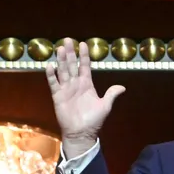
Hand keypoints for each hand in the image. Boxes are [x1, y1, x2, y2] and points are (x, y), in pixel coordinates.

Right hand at [45, 39, 125, 157]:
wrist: (81, 133)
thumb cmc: (93, 120)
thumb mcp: (105, 106)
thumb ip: (111, 94)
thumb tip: (122, 87)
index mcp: (87, 84)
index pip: (85, 66)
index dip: (84, 55)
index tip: (83, 44)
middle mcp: (75, 84)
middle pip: (72, 65)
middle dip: (71, 53)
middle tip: (68, 40)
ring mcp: (66, 89)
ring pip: (63, 71)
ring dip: (62, 60)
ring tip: (61, 49)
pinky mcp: (58, 96)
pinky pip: (54, 84)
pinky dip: (52, 75)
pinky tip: (50, 65)